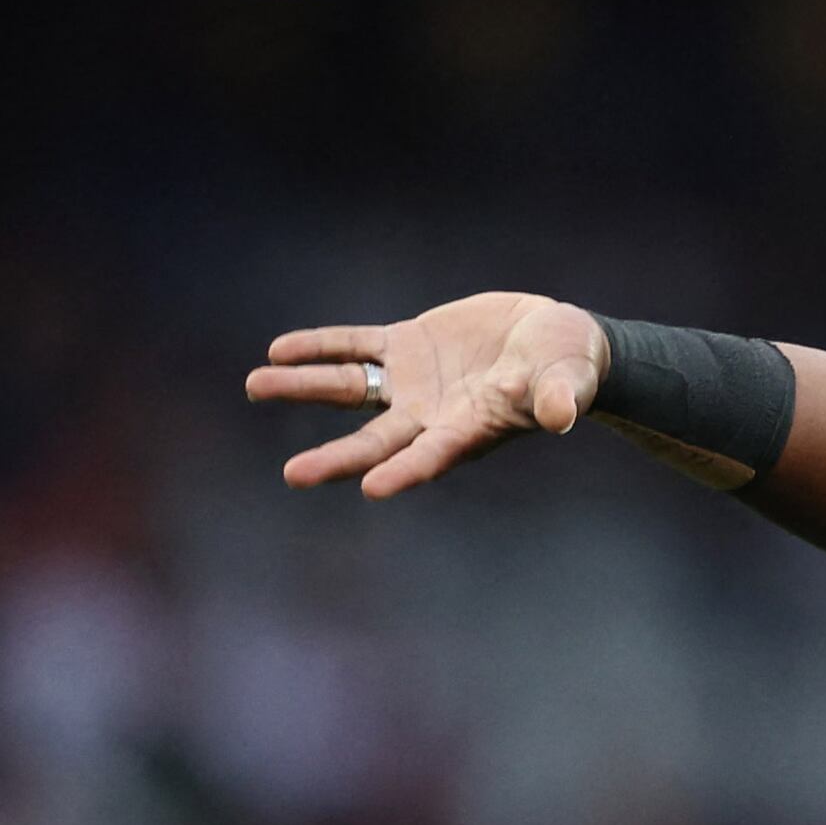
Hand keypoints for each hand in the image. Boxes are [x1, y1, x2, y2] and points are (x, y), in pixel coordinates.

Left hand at [250, 292, 608, 496]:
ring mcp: (411, 382)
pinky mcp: (405, 346)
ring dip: (303, 387)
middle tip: (293, 475)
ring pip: (348, 389)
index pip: (431, 457)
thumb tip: (561, 416)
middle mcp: (429, 415)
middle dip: (335, 457)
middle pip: (374, 441)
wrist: (554, 337)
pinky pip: (354, 346)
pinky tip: (280, 350)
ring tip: (255, 386)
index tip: (371, 487)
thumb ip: (560, 397)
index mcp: (469, 430)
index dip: (404, 472)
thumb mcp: (569, 378)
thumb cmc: (568, 366)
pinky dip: (319, 347)